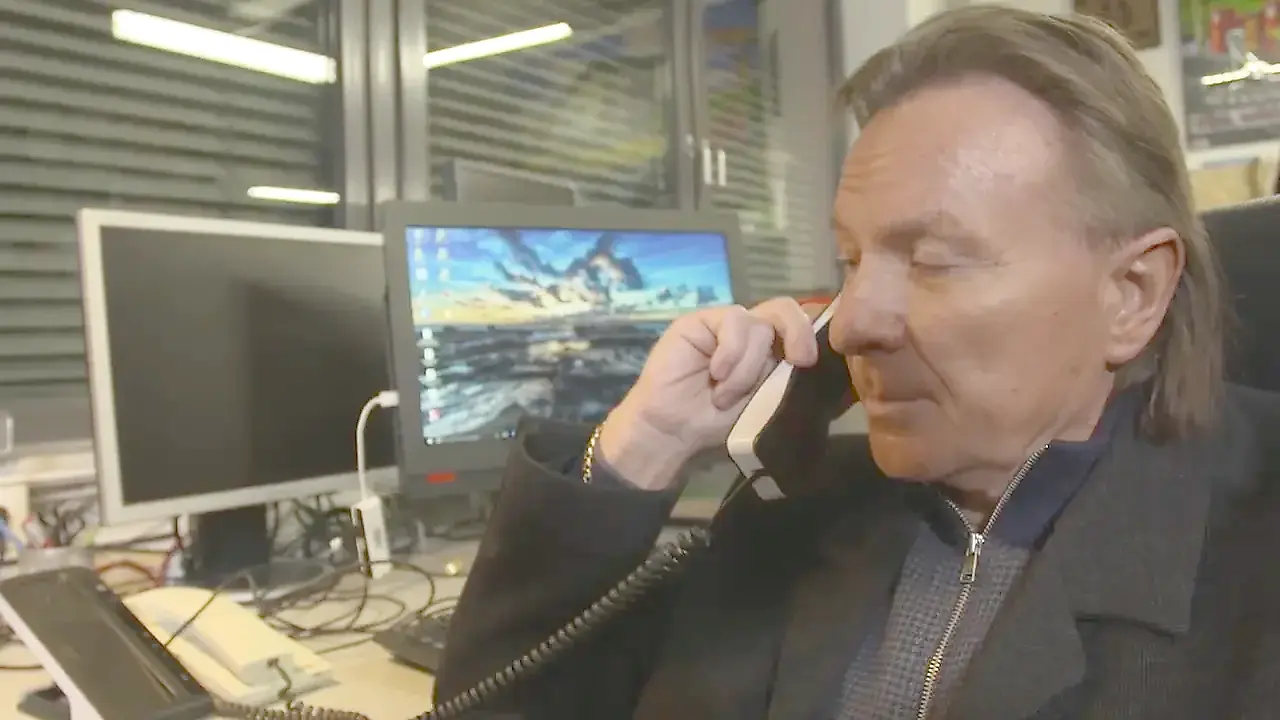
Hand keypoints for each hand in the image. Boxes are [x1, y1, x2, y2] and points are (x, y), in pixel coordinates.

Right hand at [598, 297, 826, 489]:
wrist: (673, 430)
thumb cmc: (715, 422)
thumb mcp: (762, 401)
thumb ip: (785, 377)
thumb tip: (816, 362)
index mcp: (769, 351)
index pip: (797, 327)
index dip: (809, 335)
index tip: (809, 364)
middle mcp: (751, 333)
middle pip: (785, 309)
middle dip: (798, 331)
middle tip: (799, 360)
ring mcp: (726, 325)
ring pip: (758, 326)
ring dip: (747, 368)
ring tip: (724, 394)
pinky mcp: (701, 320)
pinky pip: (733, 321)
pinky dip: (731, 351)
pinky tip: (716, 373)